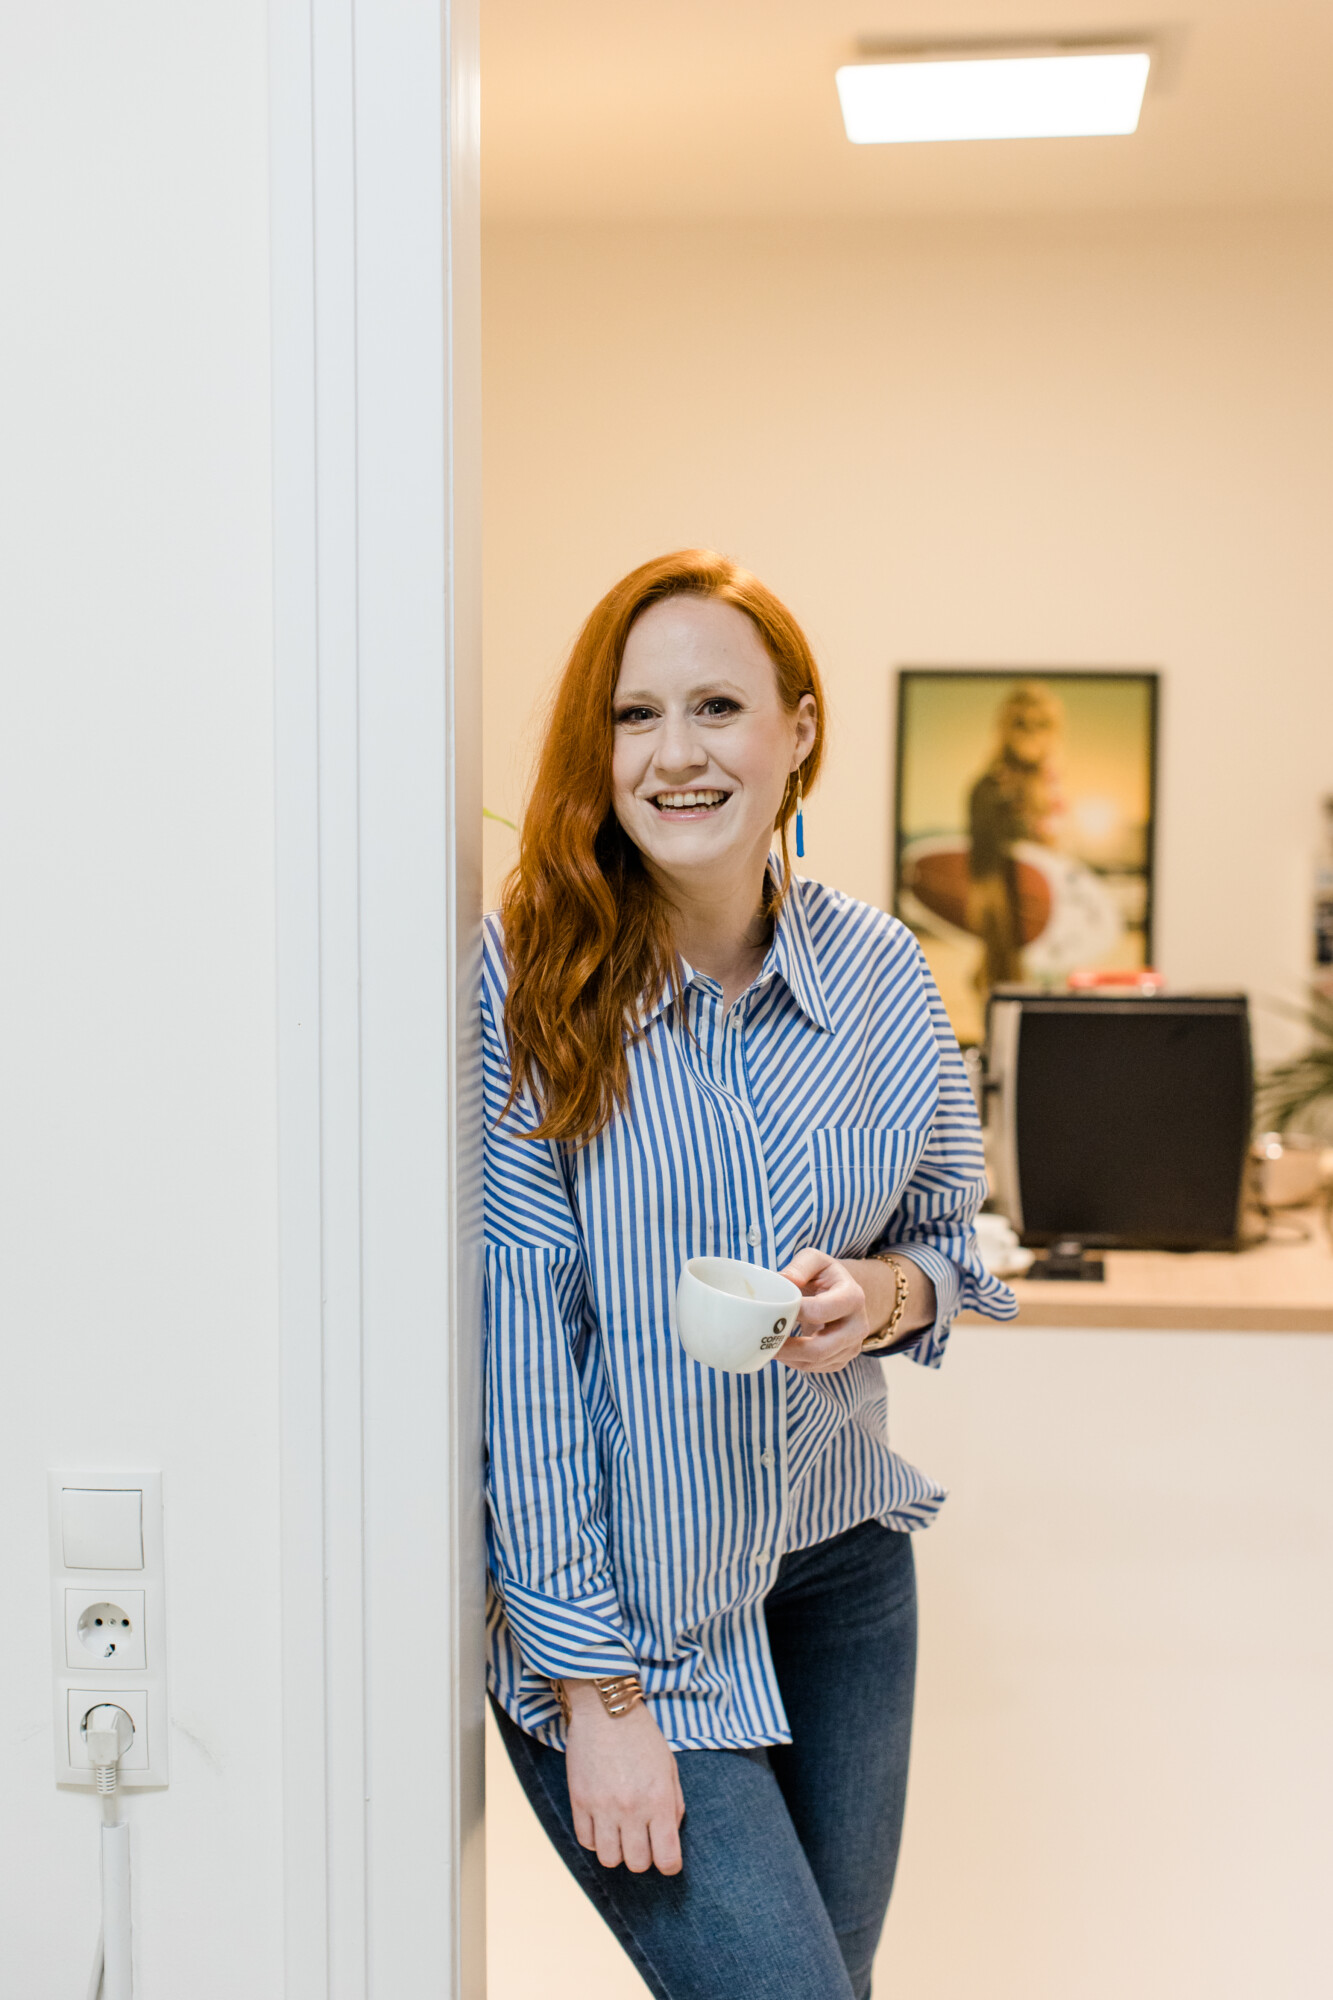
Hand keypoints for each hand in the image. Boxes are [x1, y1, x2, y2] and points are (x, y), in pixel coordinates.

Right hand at [563, 1683, 684, 1874]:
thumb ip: (673, 1805)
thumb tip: (668, 1837)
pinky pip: (585, 1841)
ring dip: (617, 1851)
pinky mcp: (579, 1800)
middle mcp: (632, 1808)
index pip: (667, 1858)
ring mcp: (602, 1806)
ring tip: (620, 1833)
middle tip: (642, 1841)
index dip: (669, 1865)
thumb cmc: (642, 1736)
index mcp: (659, 1799)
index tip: (667, 1859)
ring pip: (609, 1859)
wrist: (605, 1708)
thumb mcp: (669, 1768)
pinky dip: (595, 1839)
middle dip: (643, 1857)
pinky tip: (602, 1823)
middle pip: (637, 1863)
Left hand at [776, 1248, 869, 1374]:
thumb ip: (800, 1266)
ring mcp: (852, 1346)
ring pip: (817, 1362)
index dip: (795, 1313)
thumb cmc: (824, 1276)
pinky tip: (783, 1351)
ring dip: (789, 1358)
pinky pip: (816, 1368)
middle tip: (765, 1340)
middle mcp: (858, 1325)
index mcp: (853, 1297)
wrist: (842, 1294)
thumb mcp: (815, 1261)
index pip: (821, 1311)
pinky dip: (795, 1363)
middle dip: (789, 1348)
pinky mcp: (843, 1359)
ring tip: (769, 1346)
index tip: (772, 1311)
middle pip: (821, 1348)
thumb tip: (782, 1280)